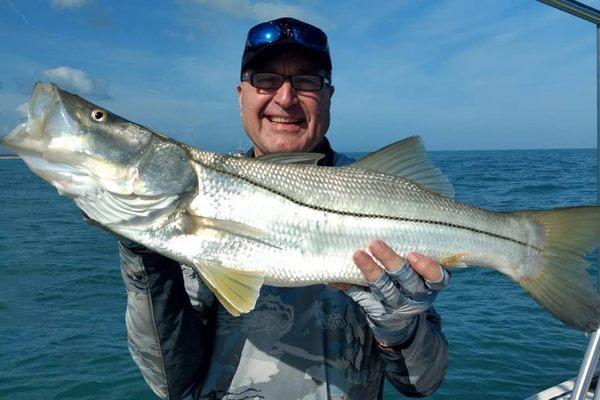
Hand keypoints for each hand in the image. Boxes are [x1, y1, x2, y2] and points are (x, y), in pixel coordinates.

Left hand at [332, 240, 449, 346]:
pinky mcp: (377, 310)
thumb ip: (410, 254)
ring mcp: (396, 305)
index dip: (427, 267)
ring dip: (370, 270)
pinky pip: (362, 298)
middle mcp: (415, 296)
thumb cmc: (408, 283)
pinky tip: (336, 279)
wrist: (399, 321)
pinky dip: (348, 286)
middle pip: (406, 279)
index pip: (437, 278)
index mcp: (429, 284)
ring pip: (385, 289)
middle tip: (375, 243)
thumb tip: (389, 219)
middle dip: (390, 261)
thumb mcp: (418, 274)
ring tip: (357, 254)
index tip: (412, 254)